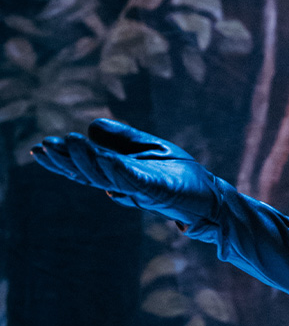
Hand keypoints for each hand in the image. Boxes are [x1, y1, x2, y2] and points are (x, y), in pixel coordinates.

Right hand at [31, 118, 219, 226]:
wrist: (211, 199)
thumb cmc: (179, 175)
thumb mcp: (148, 148)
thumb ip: (121, 139)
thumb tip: (90, 126)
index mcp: (120, 173)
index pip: (86, 165)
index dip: (64, 158)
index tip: (40, 147)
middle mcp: (125, 182)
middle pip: (89, 172)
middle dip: (66, 160)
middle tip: (43, 148)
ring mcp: (141, 187)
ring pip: (107, 176)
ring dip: (88, 160)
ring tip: (70, 144)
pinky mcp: (159, 190)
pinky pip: (135, 180)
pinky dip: (119, 170)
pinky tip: (106, 158)